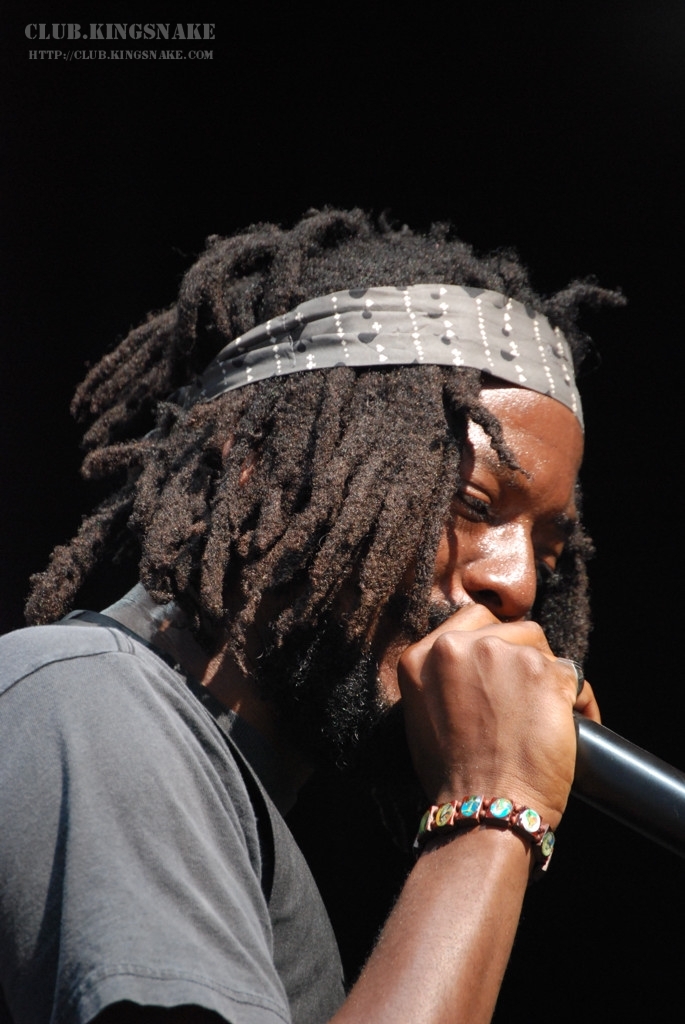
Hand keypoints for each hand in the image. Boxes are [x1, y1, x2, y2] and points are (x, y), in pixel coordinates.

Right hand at [397, 604, 591, 826]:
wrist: (483, 808)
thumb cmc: (453, 777)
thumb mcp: (423, 715)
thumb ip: (441, 678)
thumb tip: (470, 670)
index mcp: (422, 655)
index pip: (473, 619)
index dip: (495, 639)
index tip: (506, 663)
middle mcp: (459, 647)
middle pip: (511, 629)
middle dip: (525, 656)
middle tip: (529, 693)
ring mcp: (503, 656)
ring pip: (544, 650)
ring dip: (550, 676)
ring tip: (552, 712)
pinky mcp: (544, 672)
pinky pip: (573, 675)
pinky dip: (579, 700)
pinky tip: (577, 722)